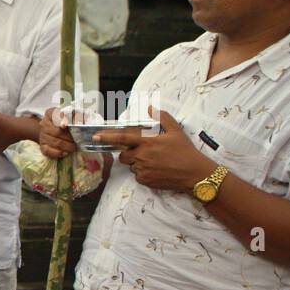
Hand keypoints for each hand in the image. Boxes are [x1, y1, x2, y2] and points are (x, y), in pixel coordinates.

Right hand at [38, 106, 78, 158]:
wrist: (54, 130)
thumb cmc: (66, 122)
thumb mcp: (73, 115)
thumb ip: (77, 116)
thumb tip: (82, 121)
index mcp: (51, 113)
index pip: (54, 115)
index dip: (60, 120)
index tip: (65, 125)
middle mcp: (44, 123)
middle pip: (57, 132)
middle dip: (69, 138)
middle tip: (78, 141)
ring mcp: (42, 135)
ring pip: (54, 142)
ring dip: (66, 146)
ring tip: (74, 147)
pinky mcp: (42, 145)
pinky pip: (48, 151)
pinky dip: (57, 153)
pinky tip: (65, 152)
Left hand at [97, 108, 214, 191]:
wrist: (194, 173)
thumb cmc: (185, 151)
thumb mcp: (176, 130)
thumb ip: (162, 117)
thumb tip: (150, 108)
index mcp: (147, 142)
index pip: (122, 138)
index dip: (107, 137)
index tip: (95, 136)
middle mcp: (141, 156)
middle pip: (123, 155)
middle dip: (128, 153)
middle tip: (144, 151)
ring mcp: (142, 170)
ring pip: (131, 166)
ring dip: (137, 163)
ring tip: (155, 161)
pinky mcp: (145, 180)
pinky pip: (137, 175)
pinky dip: (143, 172)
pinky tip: (157, 169)